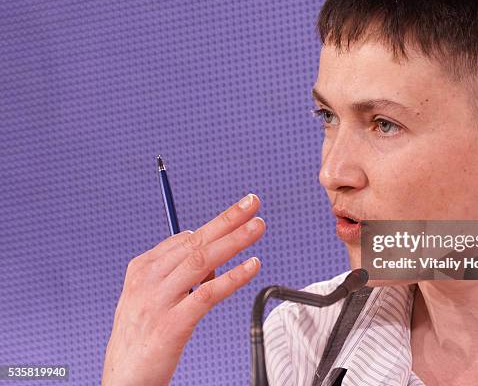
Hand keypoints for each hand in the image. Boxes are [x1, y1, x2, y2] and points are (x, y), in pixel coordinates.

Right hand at [102, 194, 264, 385]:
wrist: (124, 379)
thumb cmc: (141, 335)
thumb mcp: (150, 296)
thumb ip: (175, 272)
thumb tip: (208, 251)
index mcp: (142, 269)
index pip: (184, 238)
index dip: (216, 225)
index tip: (240, 213)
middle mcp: (147, 280)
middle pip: (195, 242)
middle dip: (227, 220)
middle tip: (253, 204)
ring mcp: (158, 301)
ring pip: (202, 261)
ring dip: (234, 241)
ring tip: (257, 227)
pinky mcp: (171, 324)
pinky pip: (207, 294)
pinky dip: (233, 278)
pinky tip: (252, 266)